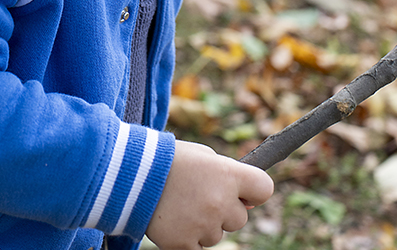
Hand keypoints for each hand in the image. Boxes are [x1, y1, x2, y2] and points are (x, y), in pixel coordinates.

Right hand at [146, 140, 272, 249]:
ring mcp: (204, 225)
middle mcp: (220, 201)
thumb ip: (227, 173)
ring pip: (218, 235)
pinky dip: (189, 238)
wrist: (132, 174)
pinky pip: (199, 248)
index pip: (264, 188)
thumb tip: (249, 200)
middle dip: (224, 210)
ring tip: (181, 205)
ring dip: (205, 224)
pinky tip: (175, 219)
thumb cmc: (170, 160)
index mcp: (227, 174)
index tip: (246, 193)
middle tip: (199, 196)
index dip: (254, 191)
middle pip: (240, 218)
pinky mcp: (186, 244)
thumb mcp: (202, 156)